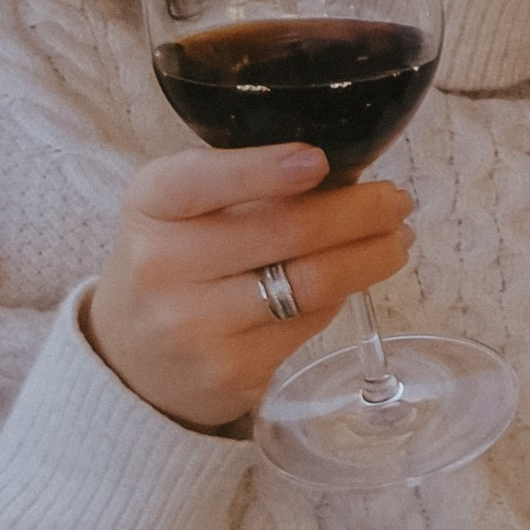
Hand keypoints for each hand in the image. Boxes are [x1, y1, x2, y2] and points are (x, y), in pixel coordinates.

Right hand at [82, 144, 411, 433]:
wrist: (131, 362)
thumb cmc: (173, 265)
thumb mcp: (179, 211)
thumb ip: (242, 185)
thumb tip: (344, 173)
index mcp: (150, 205)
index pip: (204, 181)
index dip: (265, 170)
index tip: (319, 160)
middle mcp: (164, 264)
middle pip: (285, 231)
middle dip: (359, 212)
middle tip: (397, 200)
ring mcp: (198, 324)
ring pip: (311, 282)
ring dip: (371, 256)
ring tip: (398, 239)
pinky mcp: (233, 369)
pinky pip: (310, 322)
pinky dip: (344, 292)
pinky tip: (359, 275)